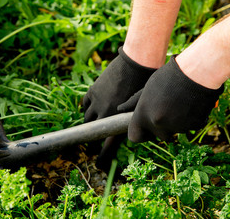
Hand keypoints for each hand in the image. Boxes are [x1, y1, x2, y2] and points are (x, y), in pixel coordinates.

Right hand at [83, 46, 155, 169]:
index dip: (103, 156)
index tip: (99, 164)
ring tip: (94, 122)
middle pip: (93, 131)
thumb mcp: (141, 107)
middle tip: (94, 140)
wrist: (136, 65)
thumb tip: (133, 128)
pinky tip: (90, 108)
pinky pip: (84, 104)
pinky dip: (86, 108)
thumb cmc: (145, 86)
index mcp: (118, 120)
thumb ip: (132, 120)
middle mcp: (105, 113)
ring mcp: (97, 102)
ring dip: (89, 122)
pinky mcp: (93, 91)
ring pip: (87, 118)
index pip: (108, 144)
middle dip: (93, 137)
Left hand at [118, 55, 223, 142]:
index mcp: (143, 114)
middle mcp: (157, 123)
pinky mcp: (193, 126)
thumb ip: (134, 103)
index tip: (146, 128)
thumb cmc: (168, 76)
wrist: (196, 72)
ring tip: (179, 102)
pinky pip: (190, 127)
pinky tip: (190, 104)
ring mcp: (176, 127)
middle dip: (162, 127)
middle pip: (158, 136)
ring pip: (175, 131)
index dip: (141, 133)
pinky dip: (190, 119)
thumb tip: (120, 109)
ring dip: (177, 123)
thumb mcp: (147, 88)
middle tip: (168, 108)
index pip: (134, 137)